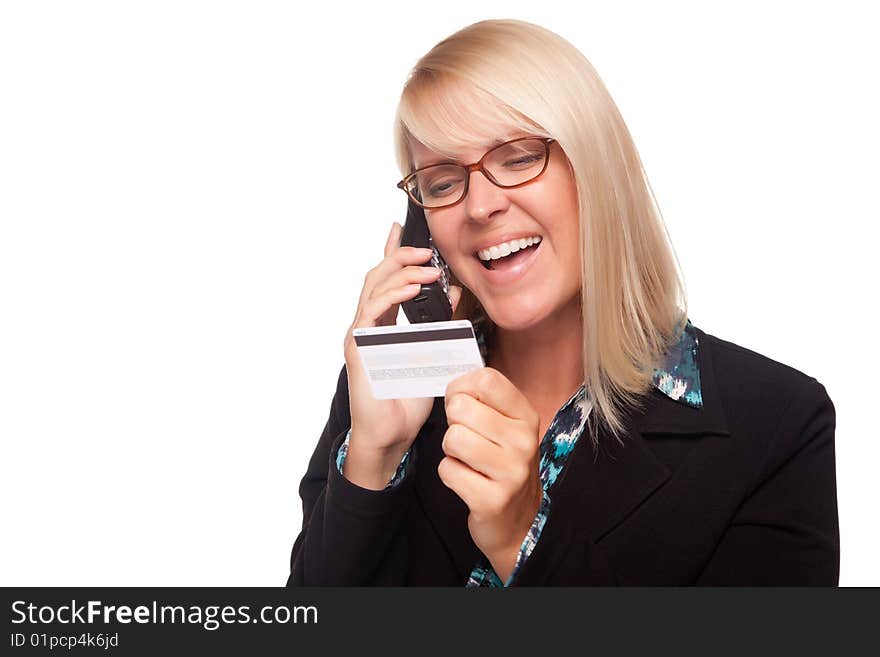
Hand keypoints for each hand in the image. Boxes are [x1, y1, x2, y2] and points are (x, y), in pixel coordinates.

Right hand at [342, 221, 462, 488]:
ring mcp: (360, 333)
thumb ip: (441, 324)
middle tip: (425, 249)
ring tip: (427, 266)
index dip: (391, 251)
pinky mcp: (359, 345)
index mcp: (383, 324)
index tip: (400, 228)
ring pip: (374, 287)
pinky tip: (411, 289)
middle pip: (377, 276)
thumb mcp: (433, 353)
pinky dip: (392, 295)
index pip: (385, 279)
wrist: (391, 434)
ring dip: (401, 271)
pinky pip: (373, 311)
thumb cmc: (408, 399)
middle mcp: (367, 324)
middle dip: (400, 256)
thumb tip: (457, 292)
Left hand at [439, 367, 542, 580]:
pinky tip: (468, 480)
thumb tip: (456, 381)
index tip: (462, 402)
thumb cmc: (503, 464)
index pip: (486, 379)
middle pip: (461, 408)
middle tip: (466, 438)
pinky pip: (448, 470)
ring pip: (452, 439)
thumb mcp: (507, 427)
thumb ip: (486, 400)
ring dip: (450, 451)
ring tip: (468, 461)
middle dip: (453, 423)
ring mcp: (510, 472)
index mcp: (526, 416)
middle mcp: (523, 441)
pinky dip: (450, 474)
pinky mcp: (492, 499)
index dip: (462, 387)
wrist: (519, 521)